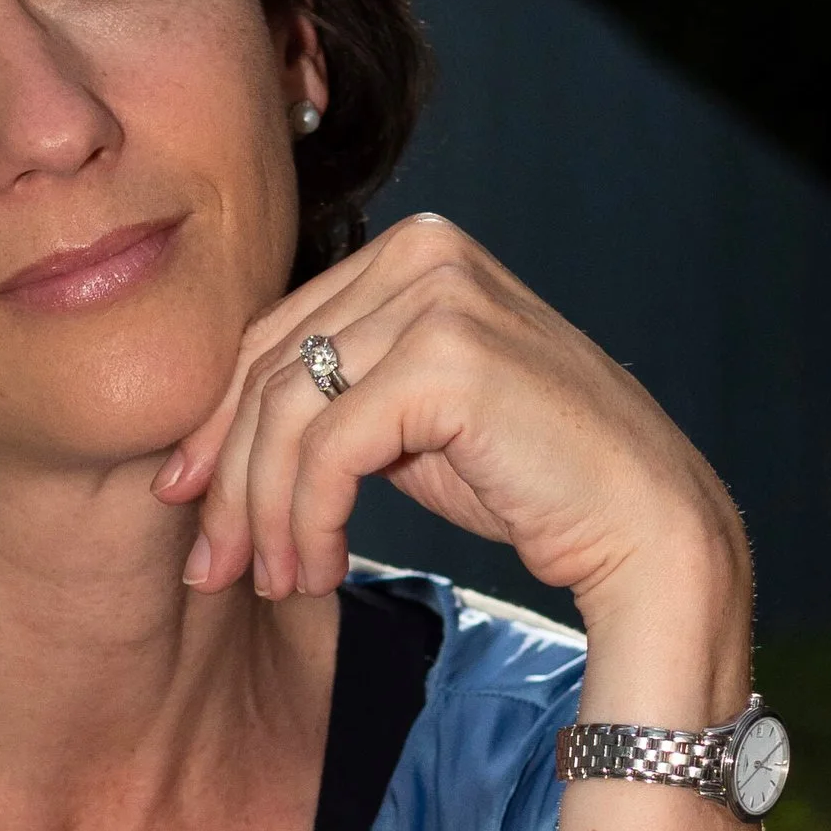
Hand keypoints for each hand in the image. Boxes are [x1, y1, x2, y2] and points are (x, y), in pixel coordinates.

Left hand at [151, 215, 749, 642]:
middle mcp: (425, 252)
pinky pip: (328, 449)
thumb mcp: (410, 421)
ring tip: (273, 581)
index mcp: (414, 249)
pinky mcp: (449, 358)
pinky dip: (306, 520)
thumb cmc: (531, 478)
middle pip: (269, 370)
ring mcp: (441, 296)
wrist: (644, 522)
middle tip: (212, 567)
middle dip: (227, 479)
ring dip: (265, 514)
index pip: (275, 335)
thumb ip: (334, 397)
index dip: (218, 426)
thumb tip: (209, 442)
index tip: (185, 500)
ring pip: (287, 414)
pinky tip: (316, 570)